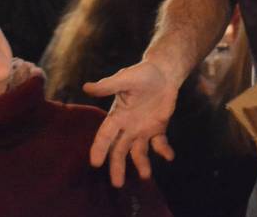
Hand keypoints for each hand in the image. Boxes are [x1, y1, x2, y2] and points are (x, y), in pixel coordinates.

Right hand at [84, 60, 178, 186]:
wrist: (163, 72)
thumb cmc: (142, 74)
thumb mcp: (125, 79)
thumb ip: (108, 86)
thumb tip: (86, 87)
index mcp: (117, 116)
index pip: (105, 135)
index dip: (100, 148)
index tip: (95, 163)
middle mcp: (128, 126)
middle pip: (120, 150)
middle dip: (117, 166)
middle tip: (117, 184)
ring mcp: (143, 129)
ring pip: (139, 151)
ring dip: (142, 164)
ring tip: (146, 176)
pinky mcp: (157, 128)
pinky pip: (160, 143)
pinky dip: (164, 150)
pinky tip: (169, 156)